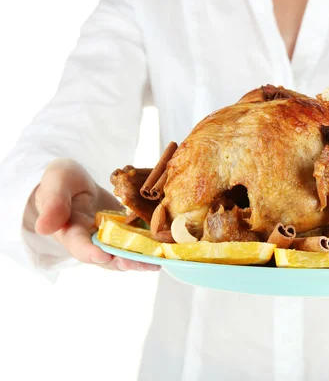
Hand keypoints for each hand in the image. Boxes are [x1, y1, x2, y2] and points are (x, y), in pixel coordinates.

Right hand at [34, 159, 159, 270]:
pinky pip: (137, 242)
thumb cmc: (62, 182)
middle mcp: (91, 241)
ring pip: (124, 254)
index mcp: (70, 232)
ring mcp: (109, 239)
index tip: (102, 256)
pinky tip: (168, 249)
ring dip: (141, 259)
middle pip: (107, 257)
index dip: (90, 253)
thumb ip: (54, 203)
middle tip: (142, 262)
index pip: (78, 246)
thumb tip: (43, 227)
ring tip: (159, 261)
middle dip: (125, 261)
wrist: (74, 183)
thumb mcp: (56, 183)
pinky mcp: (124, 232)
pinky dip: (151, 247)